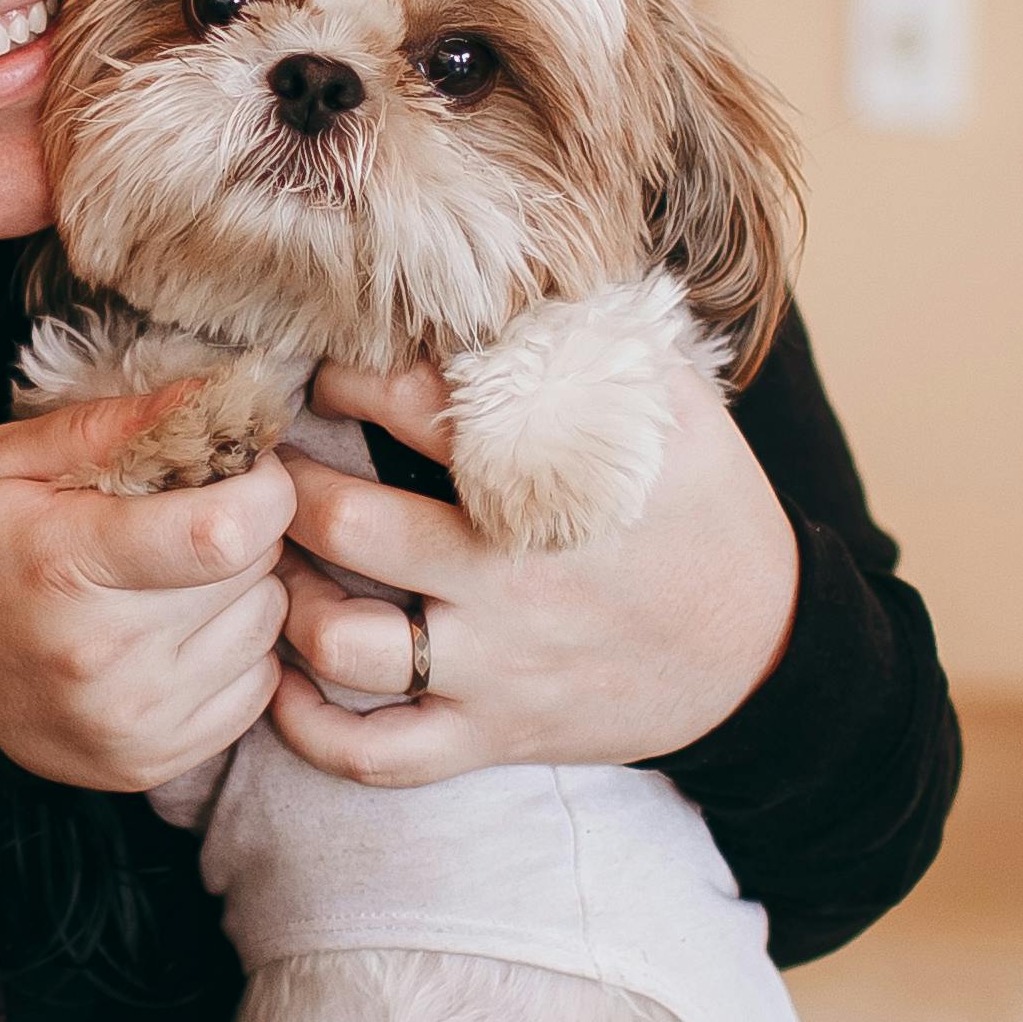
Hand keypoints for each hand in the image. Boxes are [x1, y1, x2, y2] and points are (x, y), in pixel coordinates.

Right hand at [0, 377, 305, 794]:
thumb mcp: (2, 463)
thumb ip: (107, 425)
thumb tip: (213, 395)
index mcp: (68, 566)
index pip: (229, 530)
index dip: (262, 486)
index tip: (241, 468)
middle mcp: (110, 655)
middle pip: (256, 569)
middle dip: (245, 528)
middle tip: (192, 517)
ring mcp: (137, 719)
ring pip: (267, 626)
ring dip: (244, 590)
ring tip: (181, 578)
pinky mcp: (158, 760)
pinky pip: (258, 687)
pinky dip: (235, 651)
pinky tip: (181, 634)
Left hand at [264, 358, 794, 789]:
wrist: (763, 645)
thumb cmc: (701, 504)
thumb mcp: (671, 400)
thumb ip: (586, 331)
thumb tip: (502, 266)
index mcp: (546, 477)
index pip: (405, 404)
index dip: (344, 376)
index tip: (323, 370)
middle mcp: (511, 574)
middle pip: (344, 524)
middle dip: (280, 483)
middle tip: (259, 462)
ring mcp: (498, 664)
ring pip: (340, 641)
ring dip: (280, 597)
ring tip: (265, 558)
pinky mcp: (496, 734)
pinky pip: (375, 754)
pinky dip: (308, 728)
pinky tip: (278, 683)